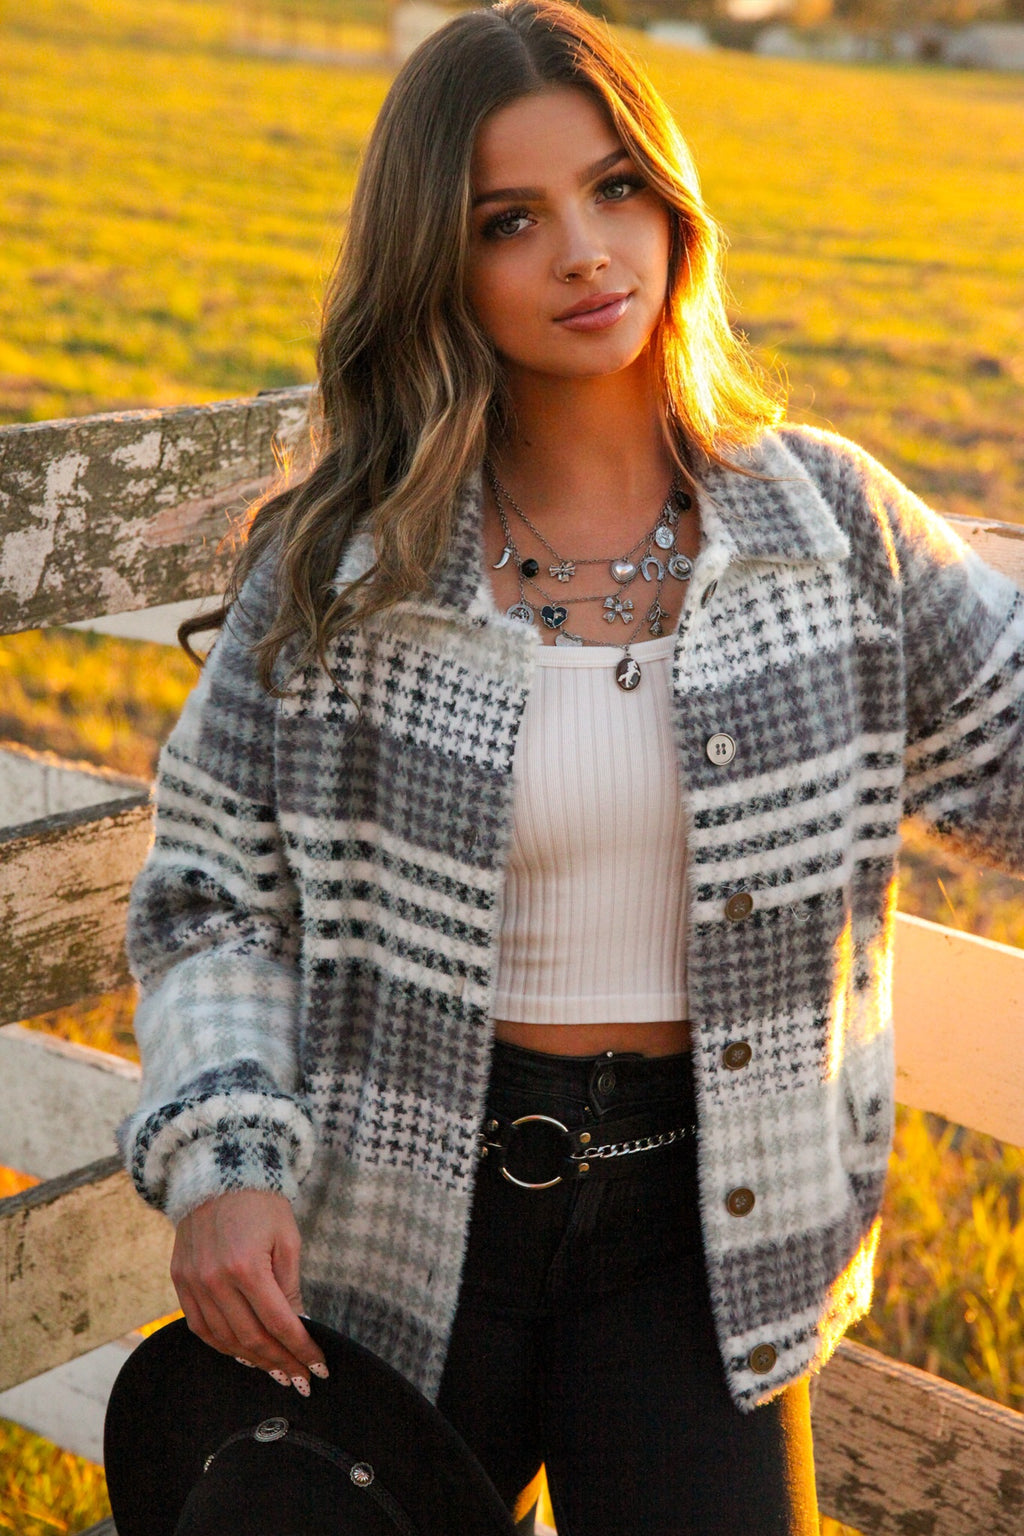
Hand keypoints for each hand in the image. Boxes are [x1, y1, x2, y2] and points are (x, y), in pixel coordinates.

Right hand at [170, 1189, 327, 1394]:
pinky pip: (200, 1326)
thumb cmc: (260, 1202)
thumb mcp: (287, 1238)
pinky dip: (221, 1345)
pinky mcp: (179, 1280)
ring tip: (275, 1370)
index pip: (279, 1323)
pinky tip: (241, 1352)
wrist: (218, 1171)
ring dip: (252, 1360)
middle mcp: (215, 1279)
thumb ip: (290, 1287)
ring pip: (223, 1340)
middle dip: (280, 1363)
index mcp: (247, 1266)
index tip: (318, 1368)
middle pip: (251, 1339)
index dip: (301, 1350)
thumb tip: (298, 1327)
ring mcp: (193, 1282)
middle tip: (300, 1379)